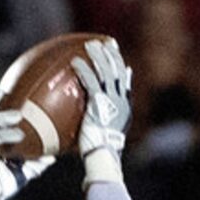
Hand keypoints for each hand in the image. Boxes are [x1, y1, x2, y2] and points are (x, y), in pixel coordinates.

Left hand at [73, 36, 131, 184]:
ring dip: (98, 56)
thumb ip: (100, 121)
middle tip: (104, 42)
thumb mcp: (103, 135)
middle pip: (118, 71)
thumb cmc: (99, 153)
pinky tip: (75, 62)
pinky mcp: (100, 103)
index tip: (116, 57)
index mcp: (124, 108)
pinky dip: (84, 70)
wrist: (102, 156)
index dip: (120, 67)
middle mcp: (121, 101)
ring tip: (89, 45)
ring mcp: (112, 100)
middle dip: (112, 55)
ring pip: (107, 71)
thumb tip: (92, 119)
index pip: (124, 82)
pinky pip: (92, 81)